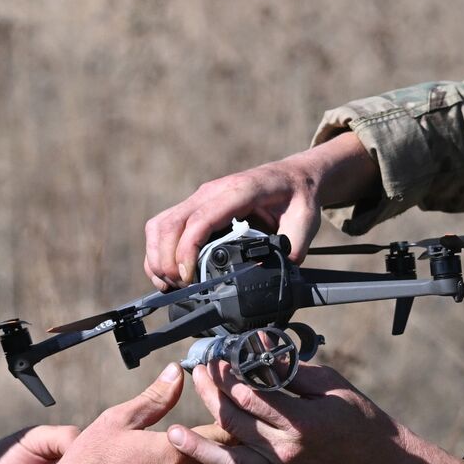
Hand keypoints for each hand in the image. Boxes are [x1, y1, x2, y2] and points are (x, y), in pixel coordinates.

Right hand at [47, 363, 230, 463]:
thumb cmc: (91, 462)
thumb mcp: (119, 420)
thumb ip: (155, 398)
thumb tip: (176, 372)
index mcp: (176, 452)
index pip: (222, 432)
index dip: (232, 415)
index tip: (238, 402)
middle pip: (226, 457)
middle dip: (235, 438)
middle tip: (244, 422)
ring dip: (220, 457)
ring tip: (227, 440)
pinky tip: (196, 462)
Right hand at [143, 131, 378, 288]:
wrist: (293, 177)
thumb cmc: (298, 196)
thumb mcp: (305, 220)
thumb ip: (293, 246)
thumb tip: (278, 272)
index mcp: (239, 191)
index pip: (201, 219)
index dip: (187, 249)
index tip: (187, 277)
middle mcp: (212, 192)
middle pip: (171, 223)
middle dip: (167, 260)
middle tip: (178, 287)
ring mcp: (200, 199)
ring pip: (161, 224)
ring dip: (158, 256)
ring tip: (169, 284)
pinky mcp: (195, 208)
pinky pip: (165, 226)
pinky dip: (159, 251)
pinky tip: (167, 273)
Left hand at [167, 361, 463, 463]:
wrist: (376, 460)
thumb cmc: (357, 416)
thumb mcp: (329, 383)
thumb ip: (290, 369)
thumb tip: (258, 346)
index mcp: (301, 422)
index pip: (252, 397)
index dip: (228, 377)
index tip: (215, 360)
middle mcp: (287, 451)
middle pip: (235, 424)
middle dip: (211, 396)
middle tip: (197, 375)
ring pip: (231, 460)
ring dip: (199, 447)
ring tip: (174, 434)